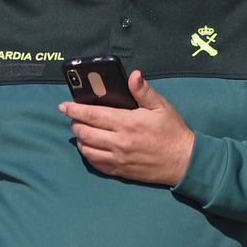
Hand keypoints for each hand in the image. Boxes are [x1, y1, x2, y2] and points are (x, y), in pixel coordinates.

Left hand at [58, 71, 194, 185]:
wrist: (183, 161)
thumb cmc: (172, 132)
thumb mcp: (161, 107)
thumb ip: (143, 91)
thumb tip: (133, 75)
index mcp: (127, 123)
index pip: (92, 115)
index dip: (74, 110)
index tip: (63, 106)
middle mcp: (119, 142)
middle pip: (85, 132)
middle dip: (75, 123)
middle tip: (73, 117)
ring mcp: (118, 158)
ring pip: (87, 149)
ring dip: (80, 139)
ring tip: (81, 131)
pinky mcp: (120, 171)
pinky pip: (96, 164)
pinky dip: (88, 154)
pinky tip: (90, 148)